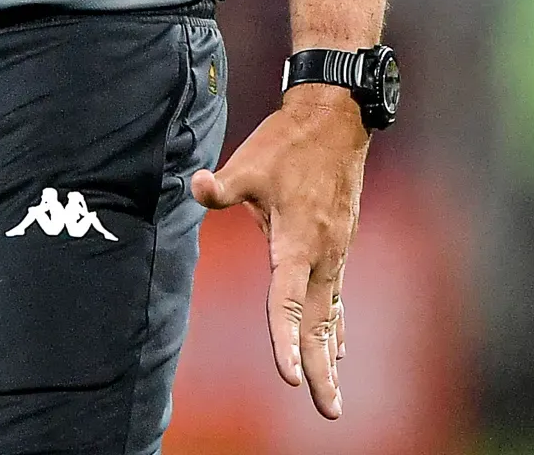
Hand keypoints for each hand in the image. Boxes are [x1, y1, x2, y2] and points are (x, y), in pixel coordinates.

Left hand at [191, 86, 370, 418]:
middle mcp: (322, 256)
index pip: (287, 302)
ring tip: (332, 398)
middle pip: (318, 323)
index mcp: (298, 242)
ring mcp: (336, 254)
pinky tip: (339, 350)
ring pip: (332, 316)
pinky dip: (337, 328)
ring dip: (331, 357)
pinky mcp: (339, 248)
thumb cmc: (288, 144)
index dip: (284, 340)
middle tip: (328, 411)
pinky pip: (338, 299)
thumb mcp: (249, 162)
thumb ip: (221, 185)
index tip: (287, 377)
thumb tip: (195, 186)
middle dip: (321, 370)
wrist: (336, 121)